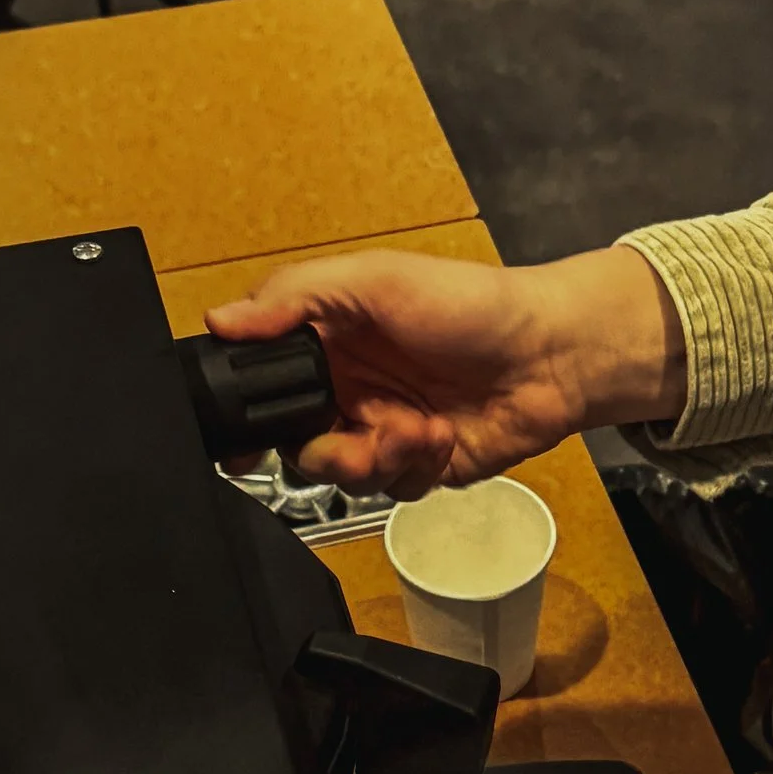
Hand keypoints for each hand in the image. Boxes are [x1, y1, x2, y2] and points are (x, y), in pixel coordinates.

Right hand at [205, 244, 685, 498]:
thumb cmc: (469, 304)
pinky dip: (412, 471)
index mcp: (327, 341)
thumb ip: (294, 296)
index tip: (242, 439)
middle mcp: (348, 389)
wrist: (550, 356)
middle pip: (295, 444)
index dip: (248, 416)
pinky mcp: (419, 466)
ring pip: (340, 477)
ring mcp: (383, 431)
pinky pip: (391, 492)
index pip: (264, 384)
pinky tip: (442, 440)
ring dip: (373, 460)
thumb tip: (222, 319)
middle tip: (354, 440)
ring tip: (416, 431)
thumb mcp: (373, 280)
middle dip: (321, 450)